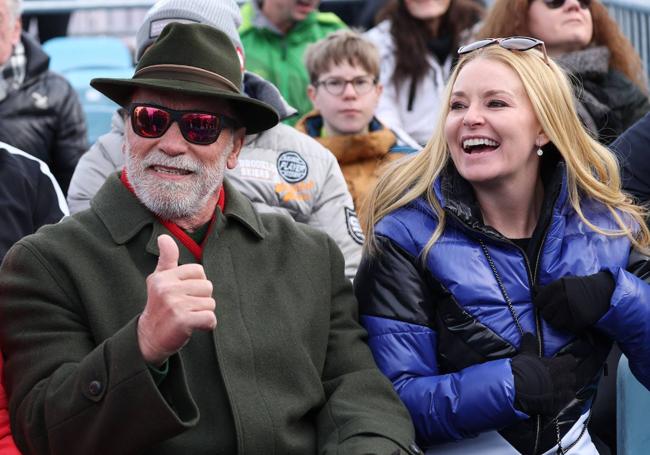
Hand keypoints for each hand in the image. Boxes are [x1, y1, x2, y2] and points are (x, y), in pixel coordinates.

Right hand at [137, 234, 216, 364]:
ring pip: (210, 303)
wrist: (149, 338)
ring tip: (188, 317)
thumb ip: (166, 259)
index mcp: (164, 277)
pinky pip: (210, 318)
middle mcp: (168, 289)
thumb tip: (164, 237)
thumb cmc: (159, 306)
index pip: (199, 271)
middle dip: (201, 299)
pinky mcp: (182, 321)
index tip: (184, 294)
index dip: (196, 284)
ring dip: (203, 313)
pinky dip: (207, 325)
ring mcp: (175, 304)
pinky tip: (194, 327)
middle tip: (185, 308)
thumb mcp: (159, 280)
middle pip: (207, 287)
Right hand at [511, 333, 576, 416]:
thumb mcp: (526, 354)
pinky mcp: (558, 407)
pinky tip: (552, 401)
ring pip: (571, 391)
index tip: (562, 361)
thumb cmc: (524, 369)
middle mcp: (566, 379)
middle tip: (559, 375)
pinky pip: (562, 404)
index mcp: (561, 365)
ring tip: (557, 390)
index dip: (567, 361)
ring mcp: (563, 394)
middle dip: (568, 375)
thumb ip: (530, 344)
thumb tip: (529, 333)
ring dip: (565, 390)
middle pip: (574, 376)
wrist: (518, 390)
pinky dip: (558, 402)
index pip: (572, 360)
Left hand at [533, 271, 613, 332]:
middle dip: (549, 314)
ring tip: (564, 316)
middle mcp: (561, 298)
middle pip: (545, 313)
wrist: (604, 292)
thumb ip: (548, 288)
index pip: (538, 301)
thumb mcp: (564, 282)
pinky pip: (566, 328)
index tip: (546, 305)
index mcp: (556, 286)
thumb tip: (533, 289)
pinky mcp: (578, 321)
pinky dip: (568, 326)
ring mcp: (570, 310)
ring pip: (554, 323)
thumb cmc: (581, 287)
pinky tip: (573, 320)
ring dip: (557, 321)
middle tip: (556, 312)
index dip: (541, 304)